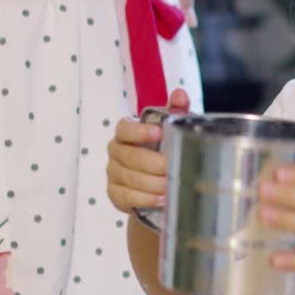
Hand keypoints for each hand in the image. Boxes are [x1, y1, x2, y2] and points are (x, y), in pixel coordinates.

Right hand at [105, 89, 190, 212]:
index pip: (124, 129)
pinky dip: (146, 199)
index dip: (139, 131)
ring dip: (153, 183)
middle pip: (130, 157)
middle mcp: (116, 151)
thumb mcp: (170, 130)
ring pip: (131, 178)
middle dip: (153, 164)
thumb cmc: (161, 151)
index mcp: (126, 133)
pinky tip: (161, 199)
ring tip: (171, 186)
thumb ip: (174, 110)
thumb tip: (180, 94)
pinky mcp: (115, 194)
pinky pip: (128, 197)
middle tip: (171, 167)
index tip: (158, 132)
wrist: (156, 182)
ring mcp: (113, 173)